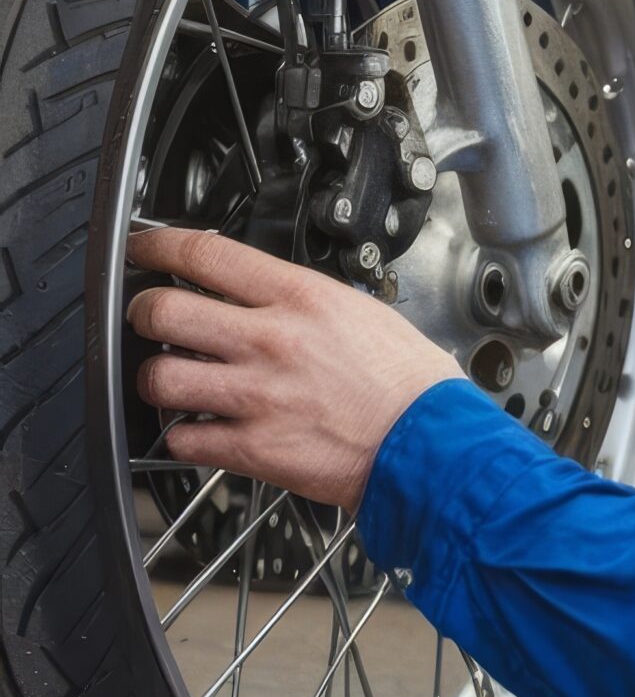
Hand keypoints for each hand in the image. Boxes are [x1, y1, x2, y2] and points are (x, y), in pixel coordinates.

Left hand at [126, 228, 462, 513]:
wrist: (430, 445)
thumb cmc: (409, 384)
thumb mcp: (358, 311)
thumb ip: (302, 301)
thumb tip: (266, 295)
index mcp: (300, 298)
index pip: (205, 254)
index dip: (157, 247)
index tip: (144, 251)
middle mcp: (270, 341)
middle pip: (164, 312)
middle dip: (143, 314)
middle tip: (148, 319)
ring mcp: (256, 396)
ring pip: (160, 379)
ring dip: (156, 380)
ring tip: (169, 381)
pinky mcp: (253, 449)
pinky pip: (183, 440)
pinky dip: (183, 437)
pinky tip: (199, 430)